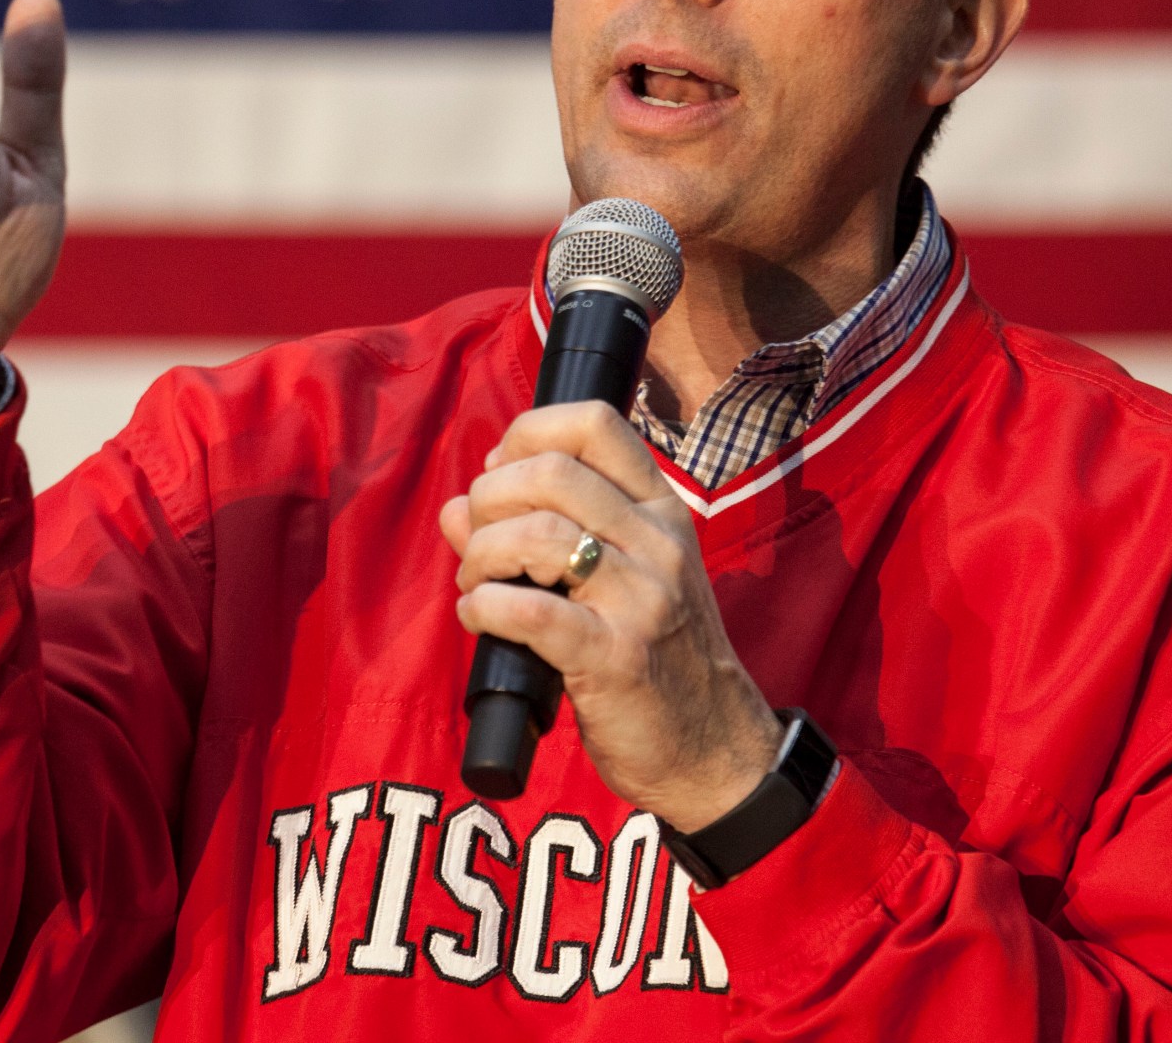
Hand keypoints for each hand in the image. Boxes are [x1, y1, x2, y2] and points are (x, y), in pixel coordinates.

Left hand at [441, 402, 783, 831]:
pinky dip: (484, 608)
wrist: (714, 749)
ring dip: (481, 556)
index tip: (499, 476)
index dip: (526, 434)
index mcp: (660, 510)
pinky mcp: (614, 658)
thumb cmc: (658, 659)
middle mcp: (655, 542)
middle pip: (549, 471)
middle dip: (490, 498)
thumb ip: (537, 531)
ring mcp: (639, 599)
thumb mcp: (617, 580)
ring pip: (534, 534)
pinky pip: (529, 612)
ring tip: (477, 585)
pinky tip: (480, 619)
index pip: (594, 423)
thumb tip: (456, 507)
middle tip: (481, 542)